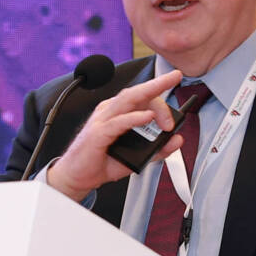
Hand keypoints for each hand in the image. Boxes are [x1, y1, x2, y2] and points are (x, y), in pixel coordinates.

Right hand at [44, 69, 190, 202]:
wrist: (78, 177)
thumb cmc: (102, 162)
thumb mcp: (138, 157)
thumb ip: (158, 149)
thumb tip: (177, 139)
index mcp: (118, 113)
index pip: (141, 98)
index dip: (161, 103)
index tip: (176, 116)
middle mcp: (110, 112)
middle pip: (137, 93)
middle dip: (157, 83)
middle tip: (175, 78)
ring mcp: (103, 120)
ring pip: (128, 100)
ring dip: (149, 93)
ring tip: (166, 89)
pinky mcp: (98, 134)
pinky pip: (119, 122)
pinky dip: (135, 118)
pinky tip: (148, 117)